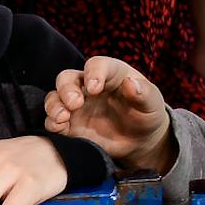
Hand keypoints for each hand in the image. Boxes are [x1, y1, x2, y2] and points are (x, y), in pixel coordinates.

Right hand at [43, 57, 174, 171]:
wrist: (139, 139)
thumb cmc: (146, 114)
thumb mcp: (152, 103)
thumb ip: (143, 92)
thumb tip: (130, 82)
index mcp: (110, 74)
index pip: (96, 65)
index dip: (93, 73)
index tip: (94, 88)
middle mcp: (87, 87)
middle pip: (67, 78)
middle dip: (66, 89)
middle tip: (75, 104)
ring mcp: (76, 106)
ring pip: (54, 98)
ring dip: (54, 106)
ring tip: (62, 118)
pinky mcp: (69, 125)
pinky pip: (53, 121)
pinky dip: (52, 123)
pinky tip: (60, 128)